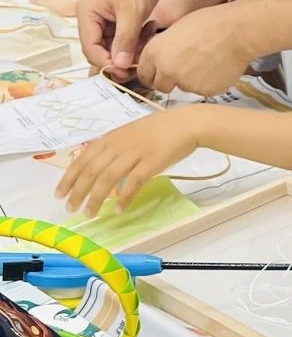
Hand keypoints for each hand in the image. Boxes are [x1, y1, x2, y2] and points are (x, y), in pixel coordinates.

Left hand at [55, 107, 201, 215]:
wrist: (186, 123)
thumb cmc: (160, 129)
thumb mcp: (130, 134)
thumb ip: (115, 150)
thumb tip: (102, 172)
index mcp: (111, 137)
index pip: (82, 159)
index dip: (69, 177)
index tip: (59, 194)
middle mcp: (118, 144)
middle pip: (92, 170)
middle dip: (78, 191)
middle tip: (70, 209)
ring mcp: (135, 153)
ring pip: (108, 178)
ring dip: (96, 198)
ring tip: (89, 213)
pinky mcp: (151, 162)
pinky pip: (133, 182)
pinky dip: (124, 197)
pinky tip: (118, 209)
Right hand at [77, 0, 162, 74]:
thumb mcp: (132, 12)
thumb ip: (124, 39)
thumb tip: (119, 66)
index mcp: (86, 14)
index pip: (89, 48)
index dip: (106, 62)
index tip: (125, 71)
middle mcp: (90, 19)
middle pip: (101, 50)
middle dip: (122, 56)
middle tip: (141, 57)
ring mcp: (103, 22)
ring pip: (115, 48)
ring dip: (133, 47)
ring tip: (149, 33)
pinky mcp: (116, 23)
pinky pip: (124, 41)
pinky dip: (137, 40)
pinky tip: (150, 28)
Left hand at [135, 5, 251, 95]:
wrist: (236, 31)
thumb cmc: (208, 23)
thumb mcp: (175, 30)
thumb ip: (163, 49)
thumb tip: (162, 61)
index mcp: (155, 54)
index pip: (144, 75)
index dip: (153, 73)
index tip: (161, 71)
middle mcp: (166, 72)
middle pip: (161, 86)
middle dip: (169, 80)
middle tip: (185, 68)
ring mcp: (186, 84)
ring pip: (183, 88)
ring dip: (190, 80)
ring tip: (206, 62)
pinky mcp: (205, 92)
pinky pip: (202, 91)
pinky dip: (207, 83)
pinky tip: (216, 67)